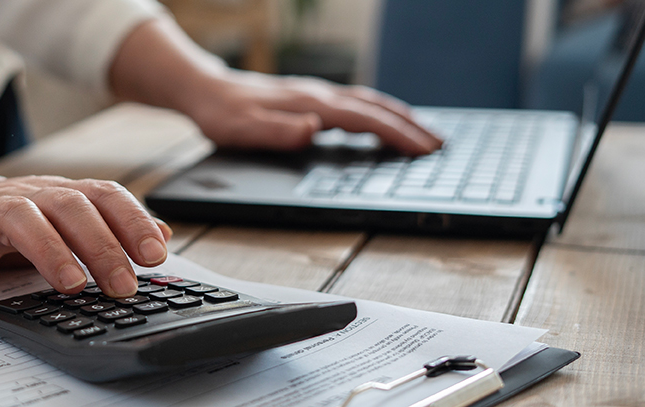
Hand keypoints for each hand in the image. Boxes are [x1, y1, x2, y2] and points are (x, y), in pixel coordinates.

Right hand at [0, 169, 171, 296]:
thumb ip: (112, 226)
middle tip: (123, 284)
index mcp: (60, 195)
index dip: (133, 222)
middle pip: (70, 209)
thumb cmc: (9, 219)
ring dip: (50, 251)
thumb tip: (164, 234)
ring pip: (21, 219)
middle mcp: (29, 197)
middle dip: (101, 246)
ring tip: (72, 284)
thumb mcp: (64, 218)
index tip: (156, 254)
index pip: (104, 197)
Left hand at [179, 70, 442, 154]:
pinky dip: (379, 111)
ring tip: (425, 133)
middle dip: (409, 126)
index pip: (362, 119)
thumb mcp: (241, 130)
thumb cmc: (221, 114)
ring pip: (367, 102)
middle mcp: (317, 95)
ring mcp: (316, 94)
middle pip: (374, 108)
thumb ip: (277, 131)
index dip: (395, 134)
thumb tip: (313, 129)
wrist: (204, 89)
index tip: (423, 149)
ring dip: (399, 116)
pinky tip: (384, 121)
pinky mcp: (310, 97)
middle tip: (440, 145)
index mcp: (308, 104)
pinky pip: (355, 103)